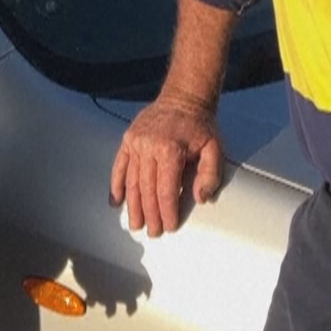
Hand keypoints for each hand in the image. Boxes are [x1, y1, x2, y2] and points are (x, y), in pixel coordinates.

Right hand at [108, 93, 223, 236]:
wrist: (183, 98)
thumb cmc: (200, 125)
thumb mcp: (214, 148)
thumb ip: (210, 174)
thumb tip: (200, 198)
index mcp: (170, 150)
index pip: (166, 189)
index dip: (167, 211)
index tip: (169, 226)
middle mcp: (149, 147)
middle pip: (147, 189)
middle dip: (150, 214)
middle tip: (152, 232)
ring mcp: (135, 143)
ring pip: (131, 181)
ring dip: (133, 205)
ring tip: (135, 223)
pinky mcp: (128, 139)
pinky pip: (119, 166)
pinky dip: (116, 185)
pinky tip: (116, 201)